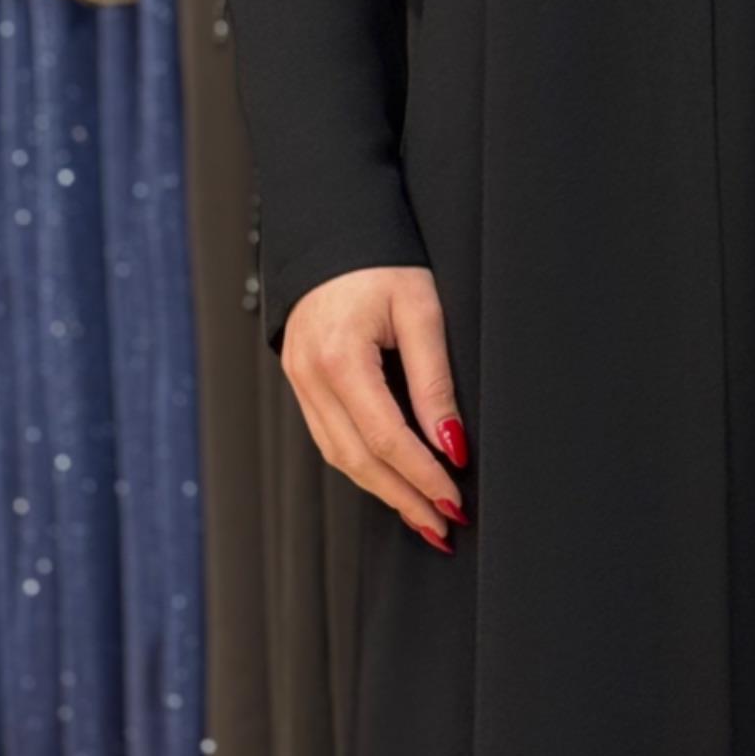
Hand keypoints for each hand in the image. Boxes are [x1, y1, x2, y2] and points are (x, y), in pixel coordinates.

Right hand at [281, 265, 471, 549]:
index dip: (422, 476)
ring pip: (339, 456)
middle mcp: (311, 377)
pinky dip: (362, 463)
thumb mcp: (421, 311)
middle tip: (443, 525)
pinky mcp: (300, 381)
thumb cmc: (381, 261)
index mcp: (340, 358)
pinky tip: (391, 478)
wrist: (332, 231)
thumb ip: (434, 382)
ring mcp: (299, 381)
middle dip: (403, 497)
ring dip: (383, 490)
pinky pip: (329, 436)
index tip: (455, 499)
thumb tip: (452, 445)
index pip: (385, 438)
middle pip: (357, 460)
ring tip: (423, 514)